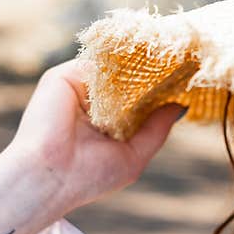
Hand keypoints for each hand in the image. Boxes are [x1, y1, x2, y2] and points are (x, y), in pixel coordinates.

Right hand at [6, 57, 185, 210]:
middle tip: (184, 62)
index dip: (156, 91)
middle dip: (150, 74)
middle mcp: (90, 103)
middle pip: (125, 80)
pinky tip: (143, 61)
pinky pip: (96, 61)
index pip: (134, 99)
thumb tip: (181, 106)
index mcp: (104, 123)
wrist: (49, 177)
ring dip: (137, 64)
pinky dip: (118, 61)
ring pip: (113, 68)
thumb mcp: (134, 154)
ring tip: (170, 57)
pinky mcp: (63, 77)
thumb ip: (156, 129)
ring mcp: (76, 88)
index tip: (183, 80)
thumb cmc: (89, 176)